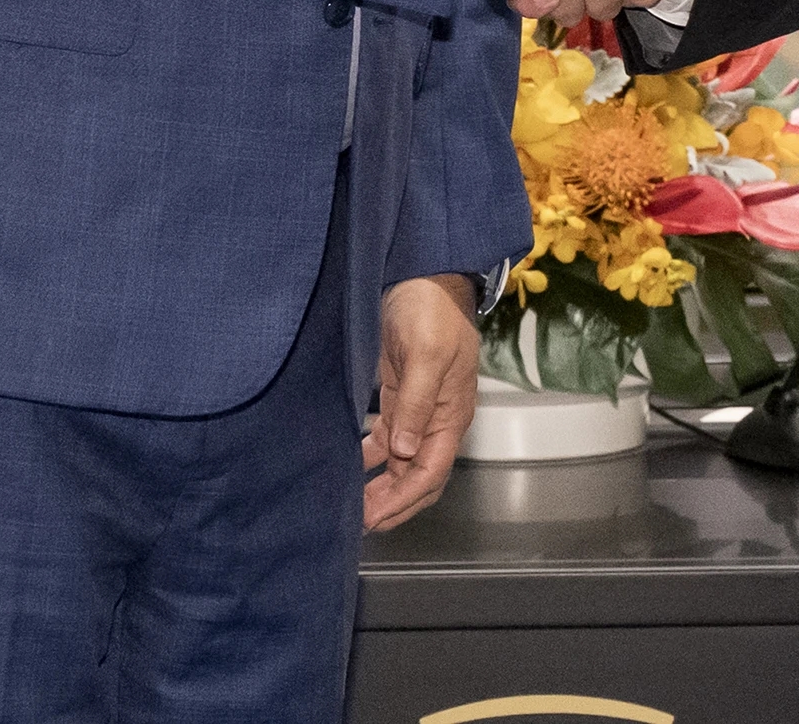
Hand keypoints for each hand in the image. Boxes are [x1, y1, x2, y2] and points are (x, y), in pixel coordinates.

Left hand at [363, 273, 479, 531]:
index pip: (431, 472)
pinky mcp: (396, 396)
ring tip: (349, 505)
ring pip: (399, 463)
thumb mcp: (426, 354)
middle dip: (392, 503)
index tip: (373, 518)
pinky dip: (369, 457)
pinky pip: (385, 438)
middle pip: (418, 476)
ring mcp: (415, 409)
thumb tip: (403, 451)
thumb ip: (415, 402)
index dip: (403, 499)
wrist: (421, 274)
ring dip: (379, 485)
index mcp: (451, 414)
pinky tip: (347, 466)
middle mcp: (435, 419)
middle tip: (357, 523)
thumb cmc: (431, 311)